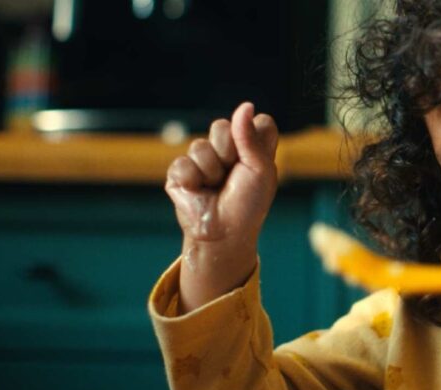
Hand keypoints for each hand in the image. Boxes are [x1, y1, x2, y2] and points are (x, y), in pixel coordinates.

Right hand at [164, 102, 278, 311]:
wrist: (225, 232)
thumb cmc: (248, 204)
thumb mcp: (260, 170)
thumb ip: (251, 137)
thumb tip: (245, 106)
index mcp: (251, 146)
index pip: (257, 121)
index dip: (256, 137)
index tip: (257, 159)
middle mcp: (226, 148)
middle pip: (223, 126)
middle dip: (229, 152)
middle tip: (233, 175)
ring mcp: (201, 159)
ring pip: (201, 145)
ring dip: (212, 171)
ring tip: (216, 187)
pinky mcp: (180, 172)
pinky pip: (184, 163)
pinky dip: (194, 180)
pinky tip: (199, 191)